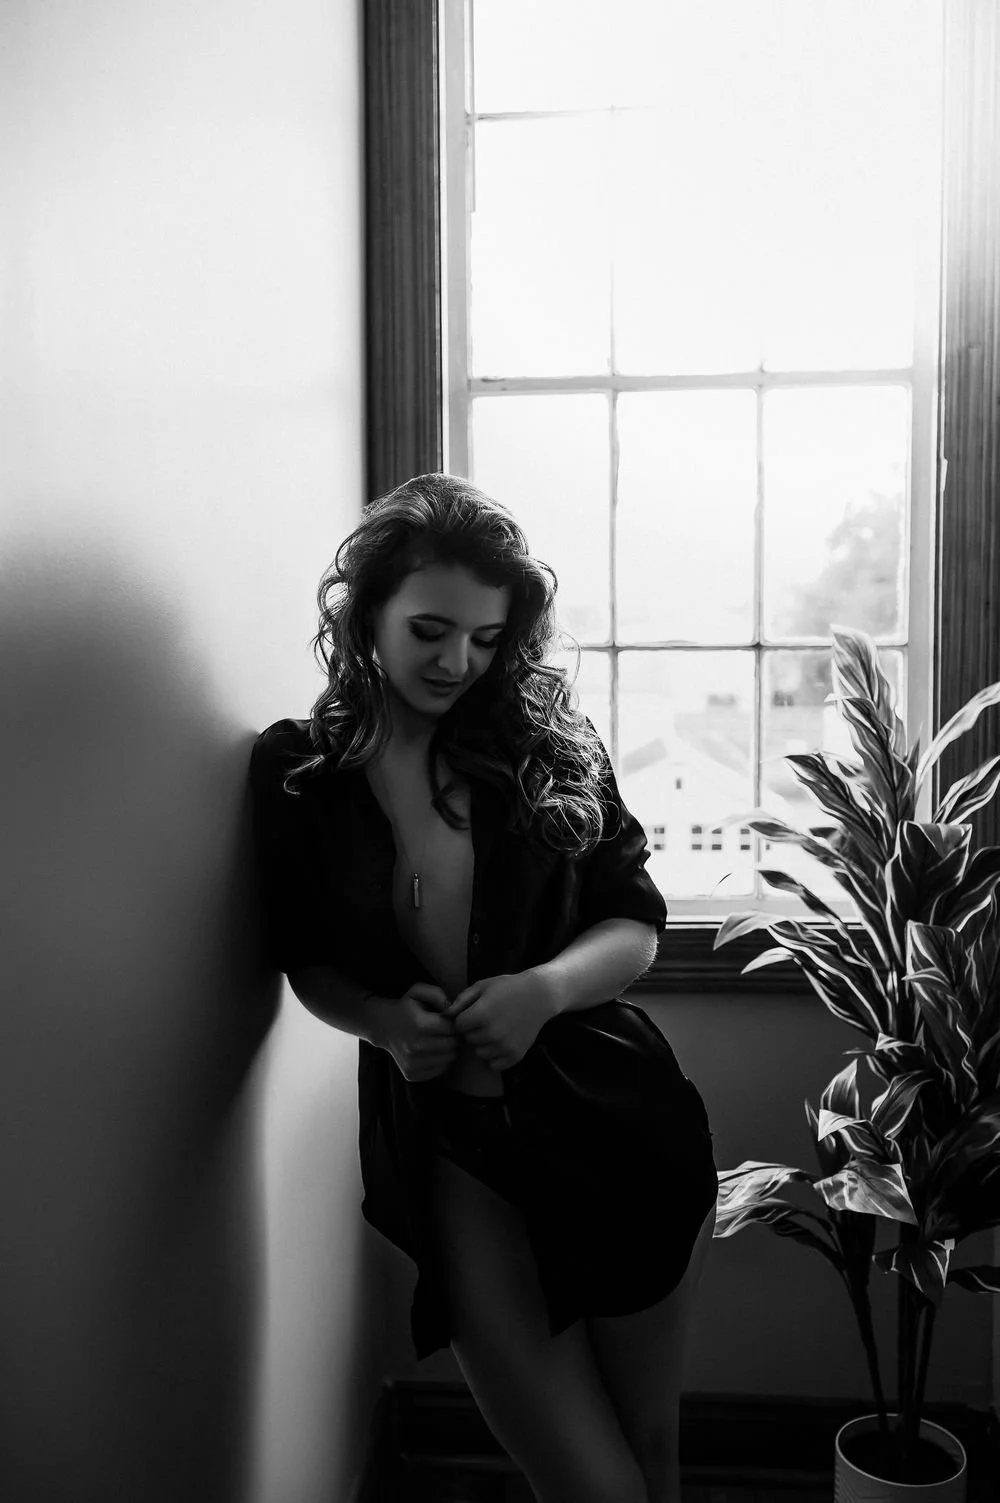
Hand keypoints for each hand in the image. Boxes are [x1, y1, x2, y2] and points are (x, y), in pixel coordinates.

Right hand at [376, 982, 458, 1082]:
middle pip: (452, 1046)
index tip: (448, 1021)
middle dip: (453, 1037)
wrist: (383, 1026)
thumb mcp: (418, 992)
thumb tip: (452, 1008)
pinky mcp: (411, 1074)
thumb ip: (437, 994)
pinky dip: (440, 1062)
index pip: (452, 1029)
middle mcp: (415, 1046)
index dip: (454, 1024)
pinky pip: (440, 1071)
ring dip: (448, 1050)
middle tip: (446, 1032)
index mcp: (419, 1025)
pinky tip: (432, 1052)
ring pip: (448, 1059)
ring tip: (439, 1041)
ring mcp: (412, 1063)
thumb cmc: (405, 1008)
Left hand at [441, 970, 558, 1071]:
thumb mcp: (482, 986)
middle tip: (488, 1019)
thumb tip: (445, 1016)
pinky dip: (495, 1056)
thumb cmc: (508, 987)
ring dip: (483, 1044)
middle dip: (473, 1030)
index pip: (458, 1026)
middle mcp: (491, 1034)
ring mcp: (504, 1047)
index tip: (474, 1012)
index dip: (464, 1018)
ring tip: (496, 1029)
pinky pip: (493, 1065)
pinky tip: (501, 1042)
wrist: (539, 995)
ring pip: (479, 1053)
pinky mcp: (515, 1056)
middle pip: (468, 1040)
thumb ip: (461, 1001)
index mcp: (481, 1015)